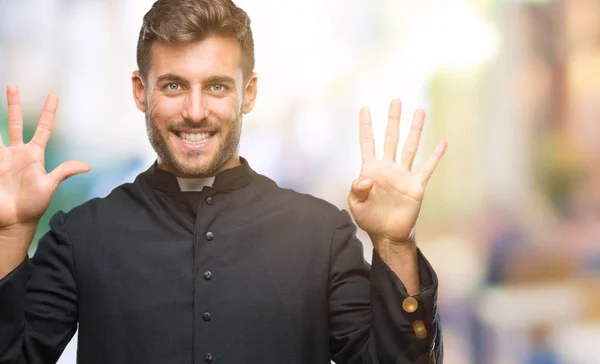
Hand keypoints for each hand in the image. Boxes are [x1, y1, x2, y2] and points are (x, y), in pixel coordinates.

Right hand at [0, 86, 89, 230]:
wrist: (13, 221)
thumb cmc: (32, 205)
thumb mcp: (49, 186)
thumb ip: (64, 172)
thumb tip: (87, 166)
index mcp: (34, 155)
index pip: (43, 129)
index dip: (49, 113)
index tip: (53, 96)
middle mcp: (17, 152)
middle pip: (15, 123)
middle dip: (14, 104)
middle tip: (13, 86)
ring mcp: (1, 158)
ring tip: (0, 93)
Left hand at [348, 99, 446, 248]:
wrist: (387, 235)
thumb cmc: (369, 218)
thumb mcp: (355, 204)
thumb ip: (356, 189)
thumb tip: (367, 179)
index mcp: (370, 170)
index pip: (367, 143)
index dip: (366, 126)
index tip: (365, 108)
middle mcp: (388, 168)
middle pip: (391, 138)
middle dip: (393, 120)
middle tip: (396, 101)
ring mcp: (403, 175)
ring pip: (410, 147)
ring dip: (415, 130)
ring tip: (419, 111)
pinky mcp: (416, 186)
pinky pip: (427, 169)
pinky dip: (435, 157)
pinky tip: (442, 144)